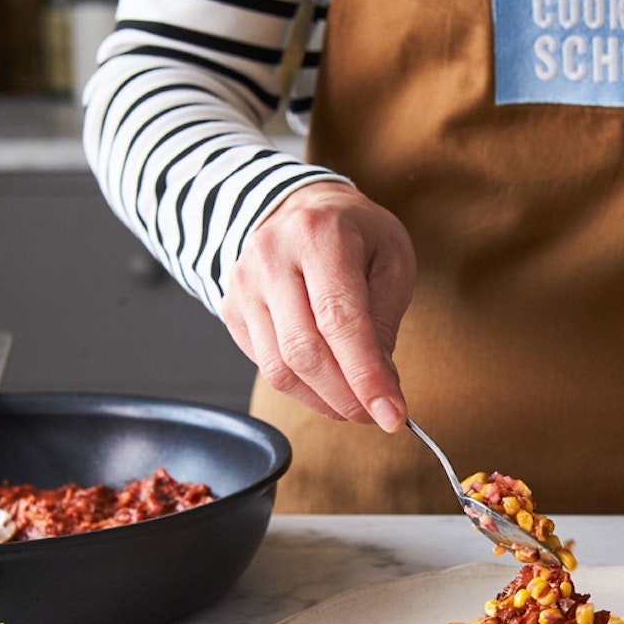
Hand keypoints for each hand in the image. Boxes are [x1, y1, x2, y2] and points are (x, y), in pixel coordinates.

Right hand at [220, 181, 415, 430]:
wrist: (303, 207)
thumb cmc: (356, 235)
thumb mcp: (392, 263)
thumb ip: (385, 324)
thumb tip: (380, 389)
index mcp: (319, 235)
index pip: (340, 320)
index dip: (366, 376)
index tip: (392, 415)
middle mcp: (272, 256)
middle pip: (304, 351)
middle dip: (345, 396)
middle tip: (376, 413)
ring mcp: (244, 283)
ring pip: (279, 368)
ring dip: (323, 400)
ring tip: (354, 401)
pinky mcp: (231, 308)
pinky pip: (265, 365)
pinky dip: (301, 387)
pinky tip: (326, 382)